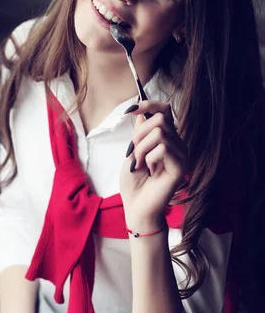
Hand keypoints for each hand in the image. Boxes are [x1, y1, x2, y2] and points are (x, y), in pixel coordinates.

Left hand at [120, 100, 186, 230]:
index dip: (149, 105)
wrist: (136, 207)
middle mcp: (177, 144)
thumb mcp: (132, 152)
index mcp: (167, 139)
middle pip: (161, 118)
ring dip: (141, 148)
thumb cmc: (134, 184)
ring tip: (139, 165)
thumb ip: (140, 133)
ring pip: (160, 132)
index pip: (165, 111)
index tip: (130, 111)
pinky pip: (163, 148)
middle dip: (139, 133)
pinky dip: (148, 158)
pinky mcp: (181, 166)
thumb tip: (142, 112)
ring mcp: (181, 155)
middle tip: (133, 153)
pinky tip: (149, 171)